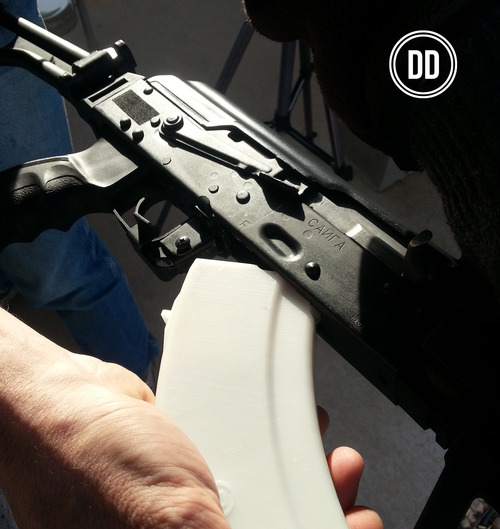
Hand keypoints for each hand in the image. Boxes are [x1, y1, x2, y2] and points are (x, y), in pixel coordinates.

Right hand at [0, 309, 380, 528]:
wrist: (63, 401)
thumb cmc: (93, 462)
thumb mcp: (171, 520)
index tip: (358, 527)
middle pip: (277, 526)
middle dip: (323, 510)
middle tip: (349, 492)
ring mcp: (194, 504)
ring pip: (268, 497)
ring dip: (306, 477)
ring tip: (333, 461)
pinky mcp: (195, 469)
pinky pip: (249, 461)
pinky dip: (277, 447)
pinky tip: (298, 434)